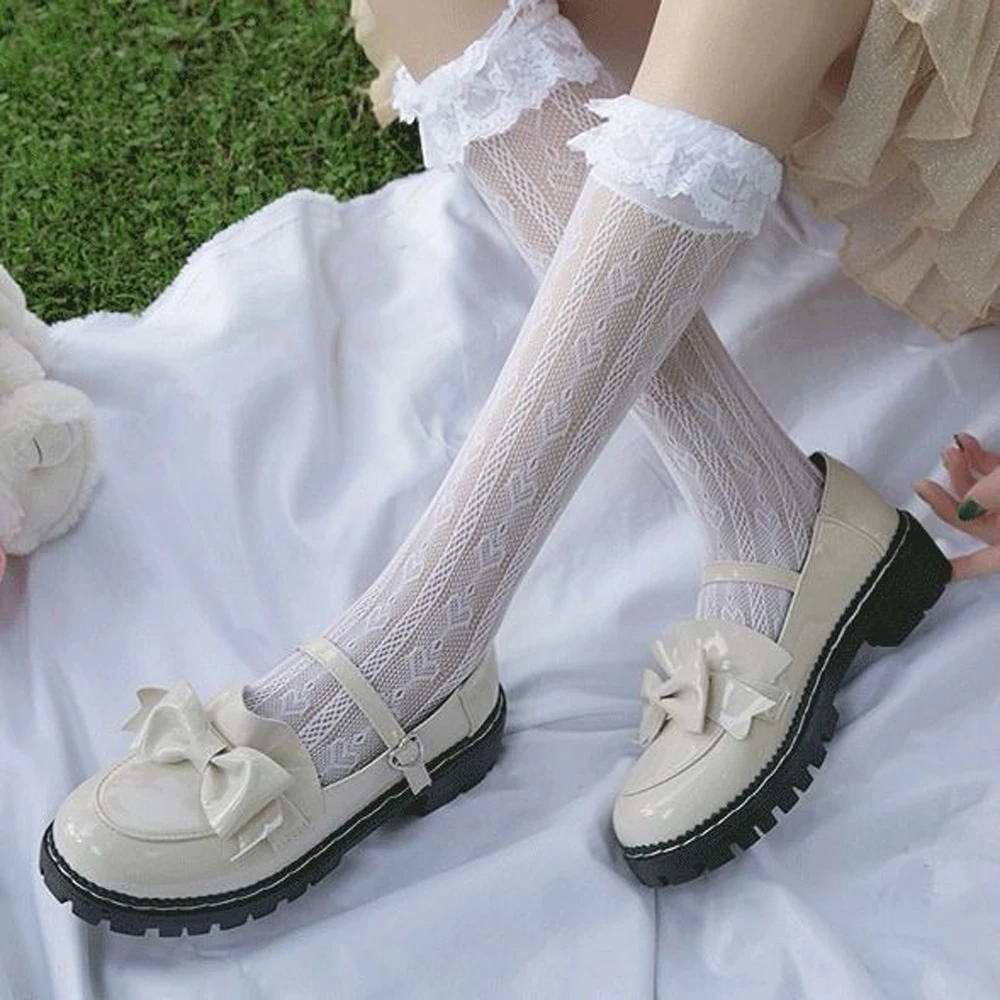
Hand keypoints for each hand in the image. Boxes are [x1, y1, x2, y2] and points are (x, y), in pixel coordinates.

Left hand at [915, 433, 999, 580]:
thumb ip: (994, 495)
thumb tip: (963, 508)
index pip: (984, 562)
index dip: (960, 569)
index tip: (933, 574)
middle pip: (975, 519)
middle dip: (951, 497)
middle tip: (927, 484)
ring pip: (982, 493)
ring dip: (962, 471)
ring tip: (951, 453)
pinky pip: (994, 474)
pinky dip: (979, 459)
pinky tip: (966, 443)